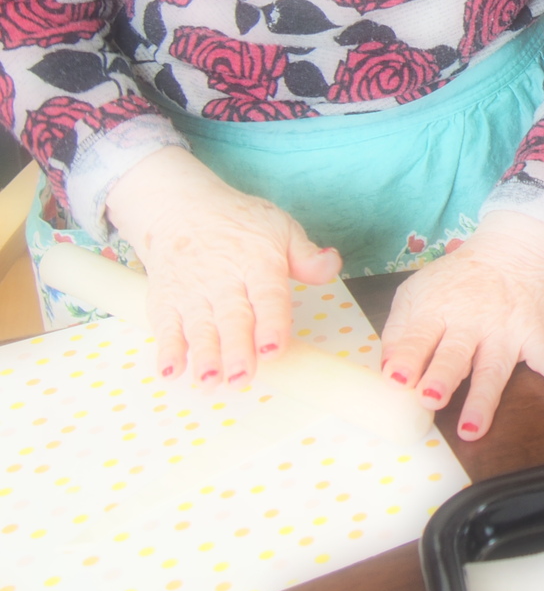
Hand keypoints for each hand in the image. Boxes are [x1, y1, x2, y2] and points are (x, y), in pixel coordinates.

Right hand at [105, 146, 342, 388]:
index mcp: (258, 262)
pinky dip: (166, 350)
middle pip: (232, 318)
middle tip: (242, 378)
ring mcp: (191, 292)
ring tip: (210, 382)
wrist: (179, 208)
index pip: (267, 296)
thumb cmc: (239, 224)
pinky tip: (170, 372)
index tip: (273, 351)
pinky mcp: (166, 301)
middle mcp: (223, 280)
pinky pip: (165, 327)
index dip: (271, 324)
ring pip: (199, 328)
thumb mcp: (279, 228)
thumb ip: (306, 255)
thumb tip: (331, 264)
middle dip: (236, 350)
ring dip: (204, 357)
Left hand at [380, 211, 543, 440]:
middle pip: (454, 354)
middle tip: (431, 398)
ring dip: (484, 397)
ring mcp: (505, 330)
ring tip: (472, 428)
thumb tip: (388, 370)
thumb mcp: (418, 291)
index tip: (397, 379)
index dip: (407, 358)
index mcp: (437, 310)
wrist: (512, 250)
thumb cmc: (458, 280)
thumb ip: (400, 329)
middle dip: (442, 376)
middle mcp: (470, 322)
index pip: (419, 337)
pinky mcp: (535, 334)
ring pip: (493, 368)